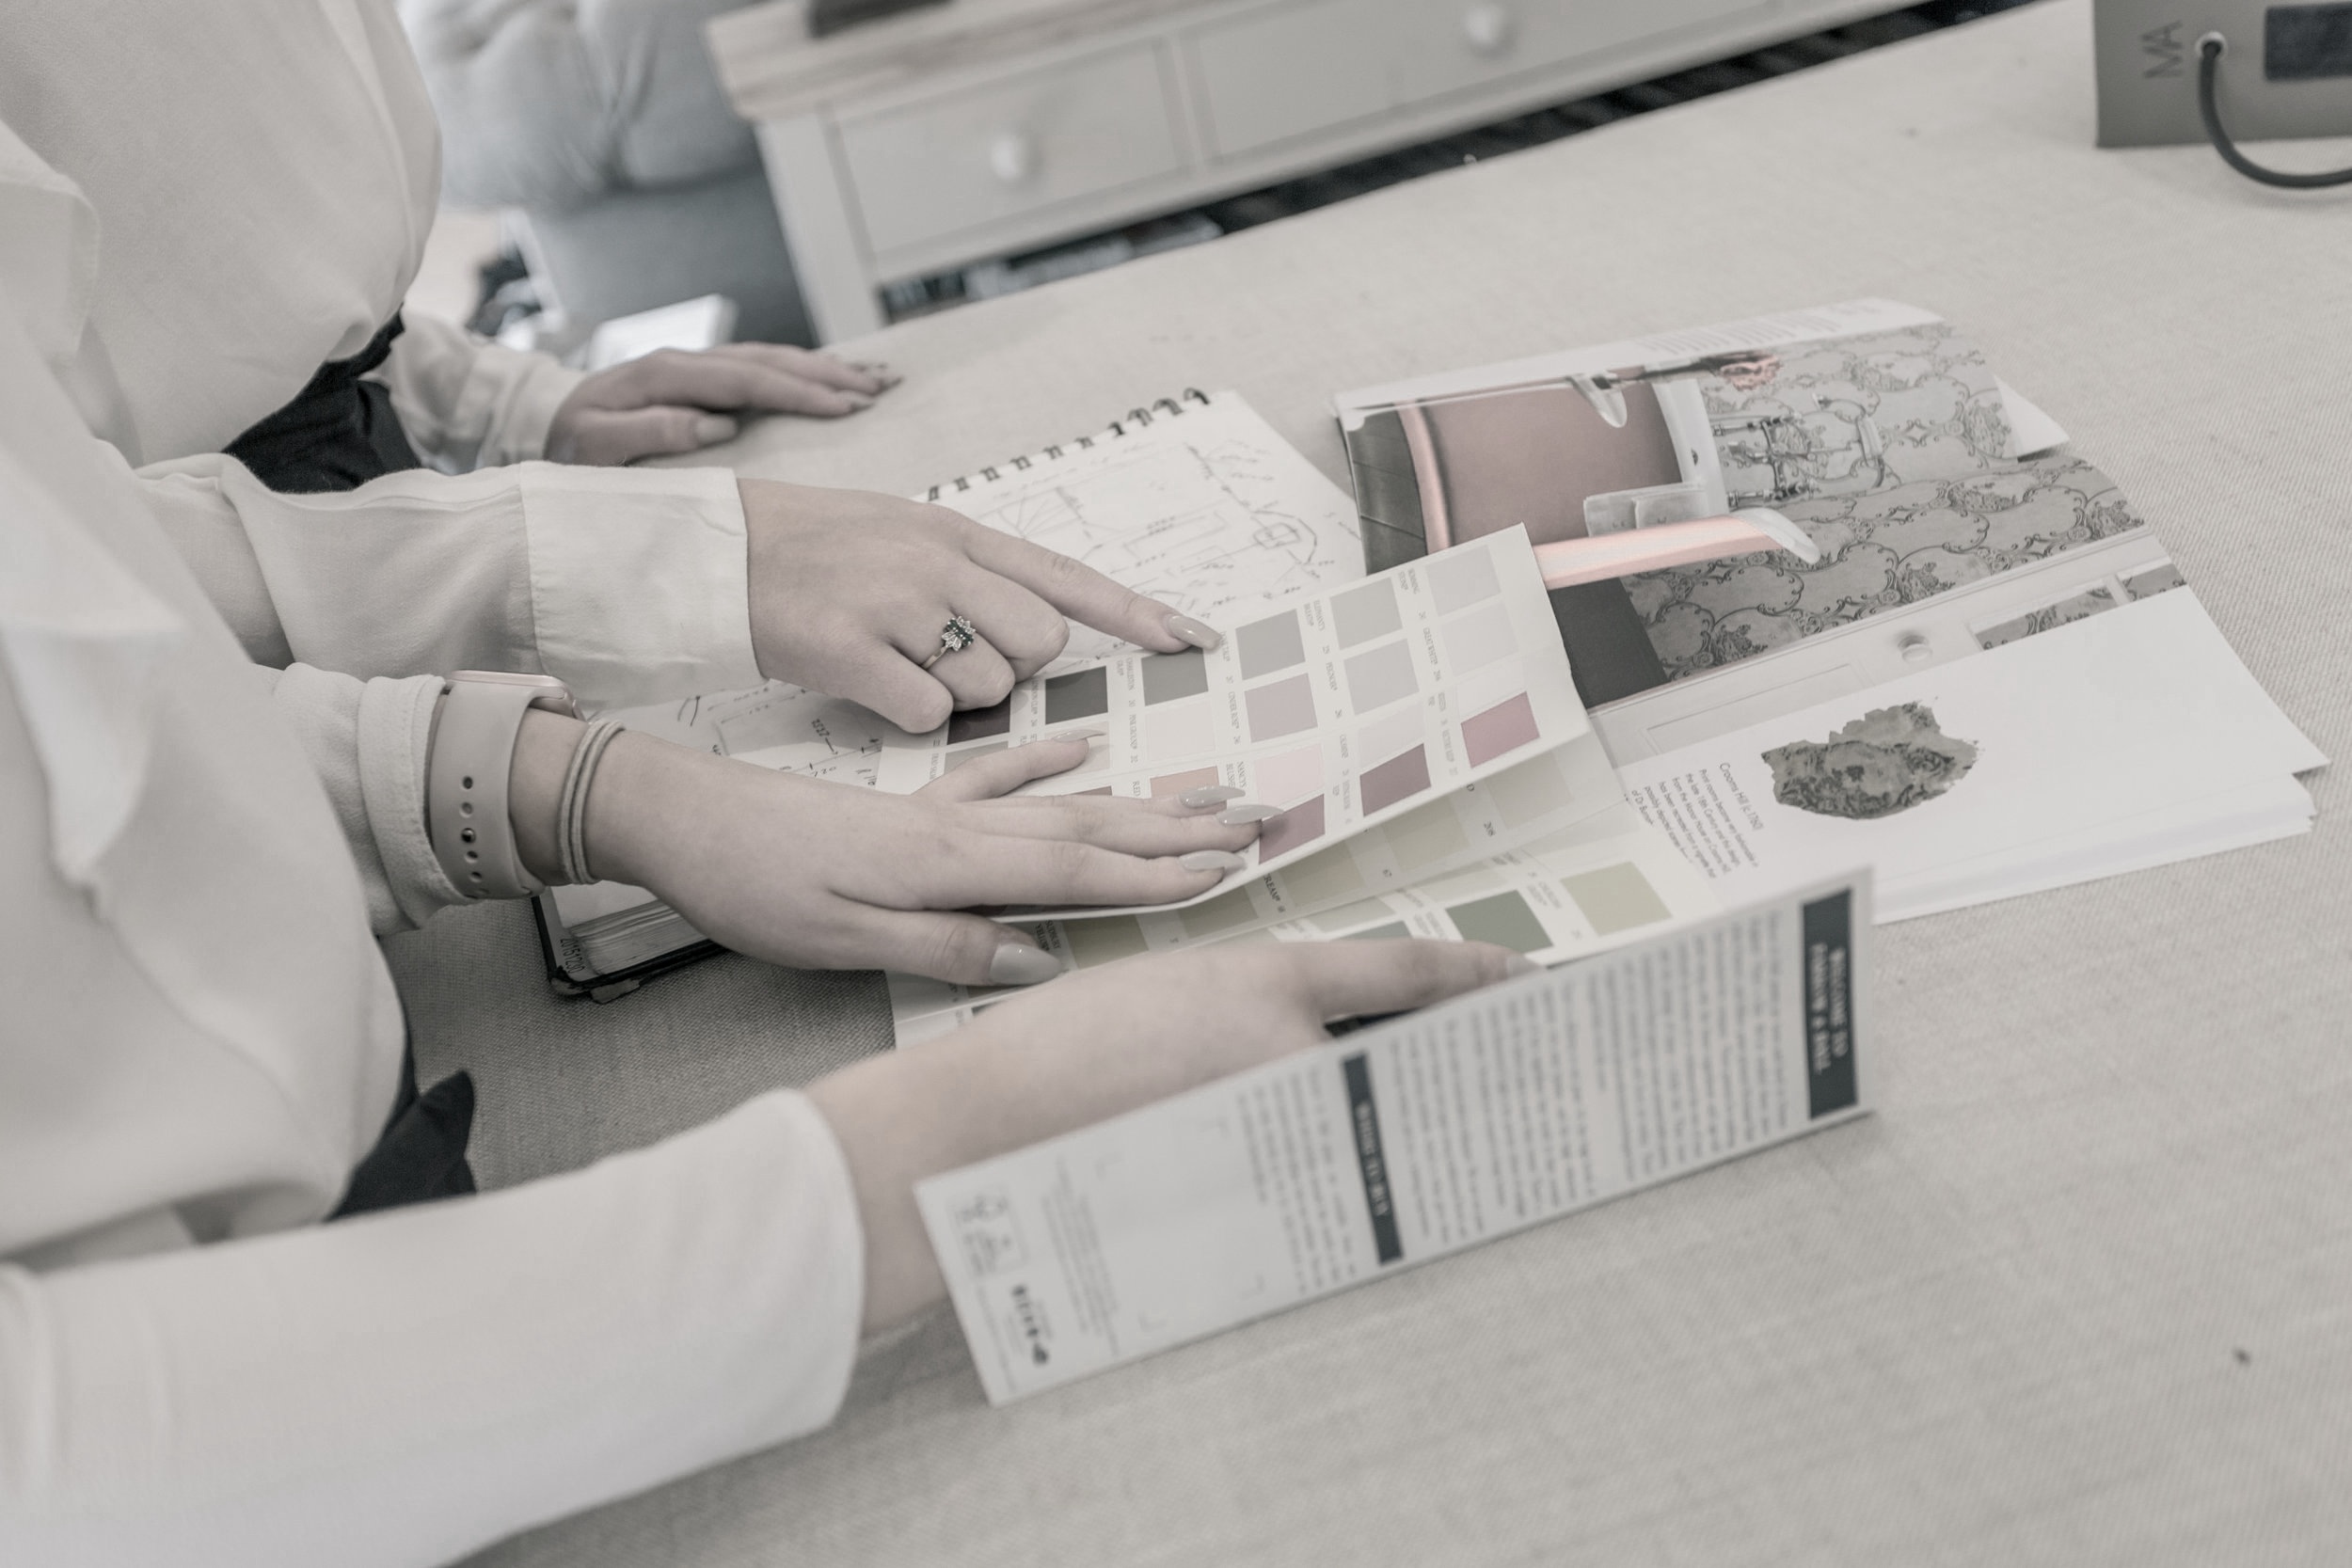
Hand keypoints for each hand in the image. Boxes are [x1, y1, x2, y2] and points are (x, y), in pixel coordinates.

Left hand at [512, 721, 1265, 980]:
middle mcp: (959, 826)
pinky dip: (1047, 761)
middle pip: (1091, 828)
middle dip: (1179, 831)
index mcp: (949, 863)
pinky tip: (1084, 744)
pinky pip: (995, 775)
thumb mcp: (841, 939)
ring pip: (1061, 802)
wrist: (676, 814)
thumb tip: (1035, 959)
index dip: (1155, 878)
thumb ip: (943, 946)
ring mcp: (937, 809)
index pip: (1075, 873)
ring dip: (1138, 800)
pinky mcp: (906, 804)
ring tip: (1204, 792)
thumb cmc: (752, 885)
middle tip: (1258, 823)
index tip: (1228, 872)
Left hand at [544, 344, 896, 464]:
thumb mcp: (593, 448)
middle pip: (770, 361)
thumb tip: (713, 424)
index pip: (746, 380)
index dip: (798, 392)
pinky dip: (803, 372)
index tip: (843, 405)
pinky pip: (763, 369)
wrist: (542, 427)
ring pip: (772, 359)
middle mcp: (687, 362)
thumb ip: (647, 432)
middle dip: (828, 374)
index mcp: (666, 375)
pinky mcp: (703, 378)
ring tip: (875, 378)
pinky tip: (834, 378)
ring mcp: (697, 366)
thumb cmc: (569, 448)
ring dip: (825, 368)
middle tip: (880, 389)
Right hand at [741, 479, 1222, 731]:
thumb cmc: (816, 549)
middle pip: (1040, 645)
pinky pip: (926, 712)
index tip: (1196, 641)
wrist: (719, 550)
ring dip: (954, 696)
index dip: (1138, 614)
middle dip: (1011, 668)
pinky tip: (869, 683)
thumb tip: (1042, 625)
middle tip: (948, 656)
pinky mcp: (854, 648)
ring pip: (988, 687)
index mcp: (959, 533)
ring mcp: (898, 603)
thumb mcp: (905, 533)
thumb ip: (976, 573)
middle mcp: (940, 562)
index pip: (1069, 577)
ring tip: (895, 660)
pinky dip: (906, 714)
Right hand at [808, 939, 1529, 1334]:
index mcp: (1273, 983)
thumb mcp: (1177, 986)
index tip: (1520, 975)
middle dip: (1442, 1057)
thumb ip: (1261, 1001)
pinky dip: (1336, 1170)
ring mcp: (1279, 1127)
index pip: (1402, 972)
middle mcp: (1294, 1053)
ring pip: (1366, 1120)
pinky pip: (1322, 1173)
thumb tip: (1330, 1034)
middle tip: (1480, 1057)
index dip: (1470, 971)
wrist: (1003, 1121)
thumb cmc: (1074, 1042)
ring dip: (1391, 1119)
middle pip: (1403, 1059)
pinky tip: (1329, 1169)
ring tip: (1410, 1119)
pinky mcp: (1257, 1188)